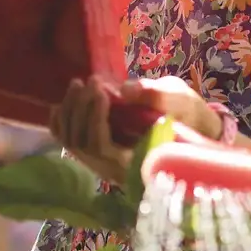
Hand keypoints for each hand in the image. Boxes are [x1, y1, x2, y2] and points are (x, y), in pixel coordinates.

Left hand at [49, 75, 225, 185]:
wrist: (189, 124)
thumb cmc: (187, 112)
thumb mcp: (178, 99)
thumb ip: (155, 95)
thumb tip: (126, 89)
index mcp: (137, 160)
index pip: (103, 147)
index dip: (96, 119)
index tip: (102, 91)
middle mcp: (114, 168)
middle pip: (82, 143)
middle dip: (82, 109)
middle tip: (91, 82)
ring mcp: (103, 162)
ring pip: (72, 141)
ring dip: (70, 110)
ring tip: (78, 84)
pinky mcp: (97, 152)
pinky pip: (69, 142)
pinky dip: (60, 123)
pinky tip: (61, 103)